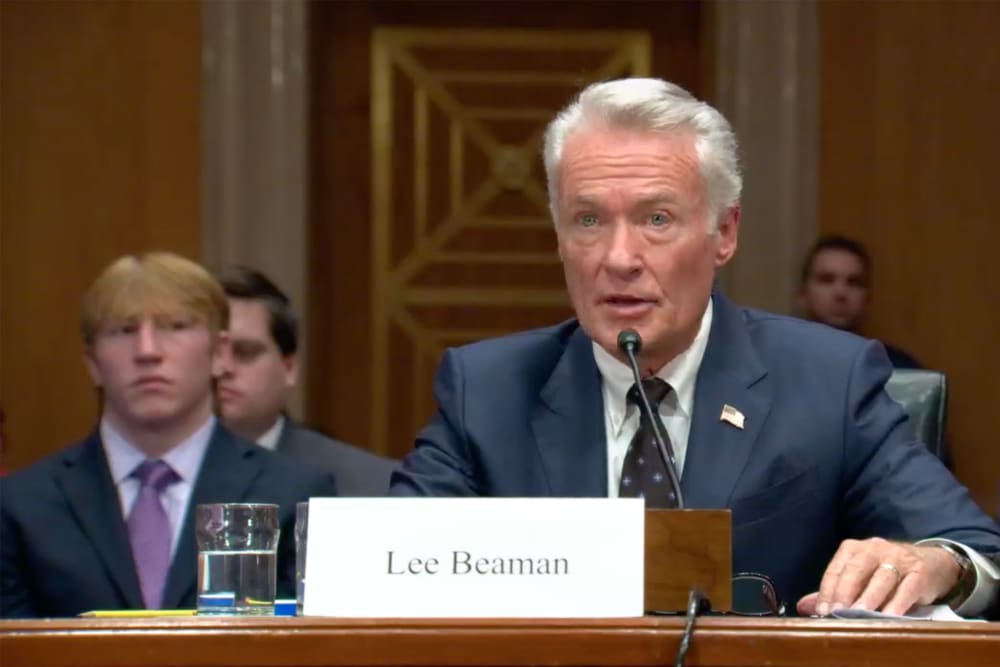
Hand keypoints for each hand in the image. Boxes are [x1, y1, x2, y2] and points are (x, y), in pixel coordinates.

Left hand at [796, 538, 959, 615]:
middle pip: (855, 571)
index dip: (827, 591)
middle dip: (845, 593)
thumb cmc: (887, 572)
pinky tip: (889, 616)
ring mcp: (898, 558)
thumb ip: (834, 591)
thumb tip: (805, 606)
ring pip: (881, 578)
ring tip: (859, 615)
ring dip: (869, 598)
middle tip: (837, 613)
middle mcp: (874, 548)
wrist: (932, 563)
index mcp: (854, 549)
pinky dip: (897, 603)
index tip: (821, 612)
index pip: (836, 570)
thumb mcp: (861, 577)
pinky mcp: (919, 571)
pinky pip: (906, 588)